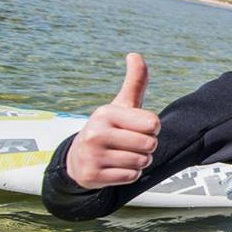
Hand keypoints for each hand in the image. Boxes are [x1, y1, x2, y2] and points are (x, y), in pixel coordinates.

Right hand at [65, 53, 160, 188]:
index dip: (152, 128)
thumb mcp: (122, 105)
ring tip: (122, 155)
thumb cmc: (110, 128)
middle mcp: (96, 133)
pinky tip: (114, 167)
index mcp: (106, 113)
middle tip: (130, 144)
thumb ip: (135, 81)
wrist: (79, 158)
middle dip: (147, 147)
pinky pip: (131, 177)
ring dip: (139, 162)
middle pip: (149, 145)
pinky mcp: (92, 176)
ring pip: (142, 162)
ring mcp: (92, 156)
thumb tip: (135, 54)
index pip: (153, 124)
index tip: (138, 127)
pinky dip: (129, 174)